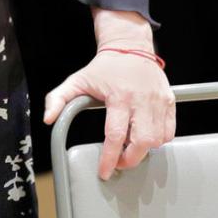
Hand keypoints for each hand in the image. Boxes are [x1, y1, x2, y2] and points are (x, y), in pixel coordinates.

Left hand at [45, 50, 176, 181]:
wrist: (129, 45)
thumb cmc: (103, 67)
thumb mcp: (76, 80)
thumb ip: (57, 98)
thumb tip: (48, 119)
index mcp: (118, 96)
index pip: (115, 135)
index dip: (110, 158)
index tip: (105, 172)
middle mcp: (141, 99)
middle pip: (142, 141)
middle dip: (131, 159)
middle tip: (120, 162)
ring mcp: (158, 100)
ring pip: (158, 139)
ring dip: (145, 150)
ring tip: (130, 147)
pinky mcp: (169, 100)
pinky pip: (169, 131)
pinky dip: (159, 140)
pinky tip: (144, 136)